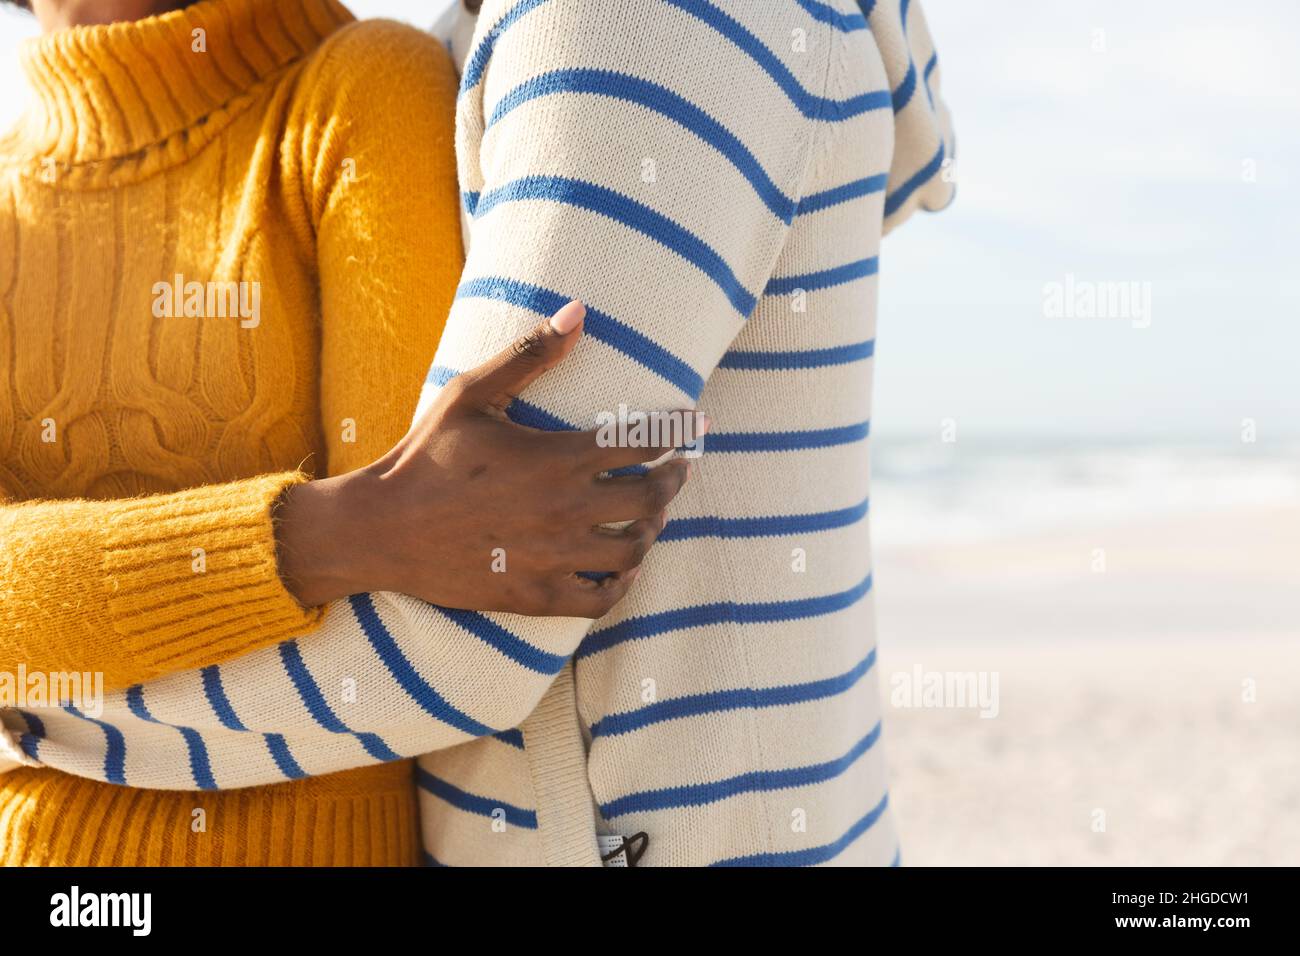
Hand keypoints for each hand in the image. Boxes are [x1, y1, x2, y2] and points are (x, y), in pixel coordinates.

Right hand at [276, 301, 701, 617]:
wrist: (381, 528)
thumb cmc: (426, 455)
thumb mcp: (473, 393)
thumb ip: (529, 355)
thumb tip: (579, 311)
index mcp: (557, 459)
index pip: (644, 441)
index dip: (679, 430)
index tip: (697, 424)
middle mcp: (566, 510)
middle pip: (651, 498)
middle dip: (675, 480)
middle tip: (679, 470)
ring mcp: (554, 558)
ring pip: (634, 549)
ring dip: (652, 529)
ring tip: (651, 515)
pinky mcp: (536, 596)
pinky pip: (601, 599)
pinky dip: (622, 583)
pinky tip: (623, 568)